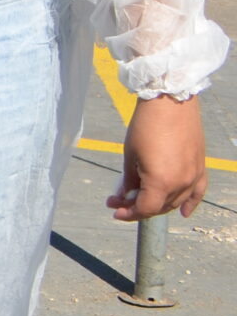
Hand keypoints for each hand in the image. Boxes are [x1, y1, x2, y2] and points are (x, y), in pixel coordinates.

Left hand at [110, 95, 211, 219]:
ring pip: (176, 201)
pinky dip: (191, 203)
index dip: (128, 213)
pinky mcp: (200, 167)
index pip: (145, 209)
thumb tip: (125, 195)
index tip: (114, 209)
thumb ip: (129, 179)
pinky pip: (198, 192)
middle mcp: (181, 183)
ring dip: (158, 204)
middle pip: (160, 207)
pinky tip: (184, 212)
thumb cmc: (146, 125)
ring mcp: (194, 176)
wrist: (170, 102)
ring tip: (139, 198)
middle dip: (138, 206)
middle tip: (119, 200)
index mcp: (161, 182)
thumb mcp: (130, 155)